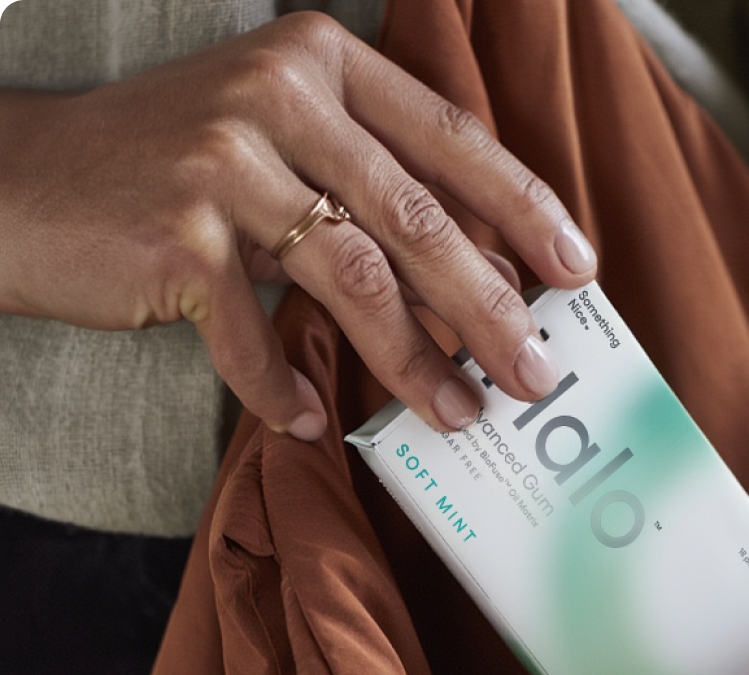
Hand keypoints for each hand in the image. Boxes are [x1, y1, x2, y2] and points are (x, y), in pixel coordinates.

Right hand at [0, 11, 596, 438]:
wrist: (29, 183)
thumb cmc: (174, 174)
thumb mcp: (281, 149)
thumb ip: (371, 190)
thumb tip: (475, 281)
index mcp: (320, 63)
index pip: (449, 140)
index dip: (522, 209)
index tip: (577, 272)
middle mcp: (278, 94)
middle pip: (416, 219)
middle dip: (486, 309)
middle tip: (533, 374)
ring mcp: (224, 160)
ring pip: (353, 279)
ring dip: (411, 363)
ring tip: (455, 415)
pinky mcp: (176, 233)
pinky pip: (253, 335)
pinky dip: (282, 388)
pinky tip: (308, 420)